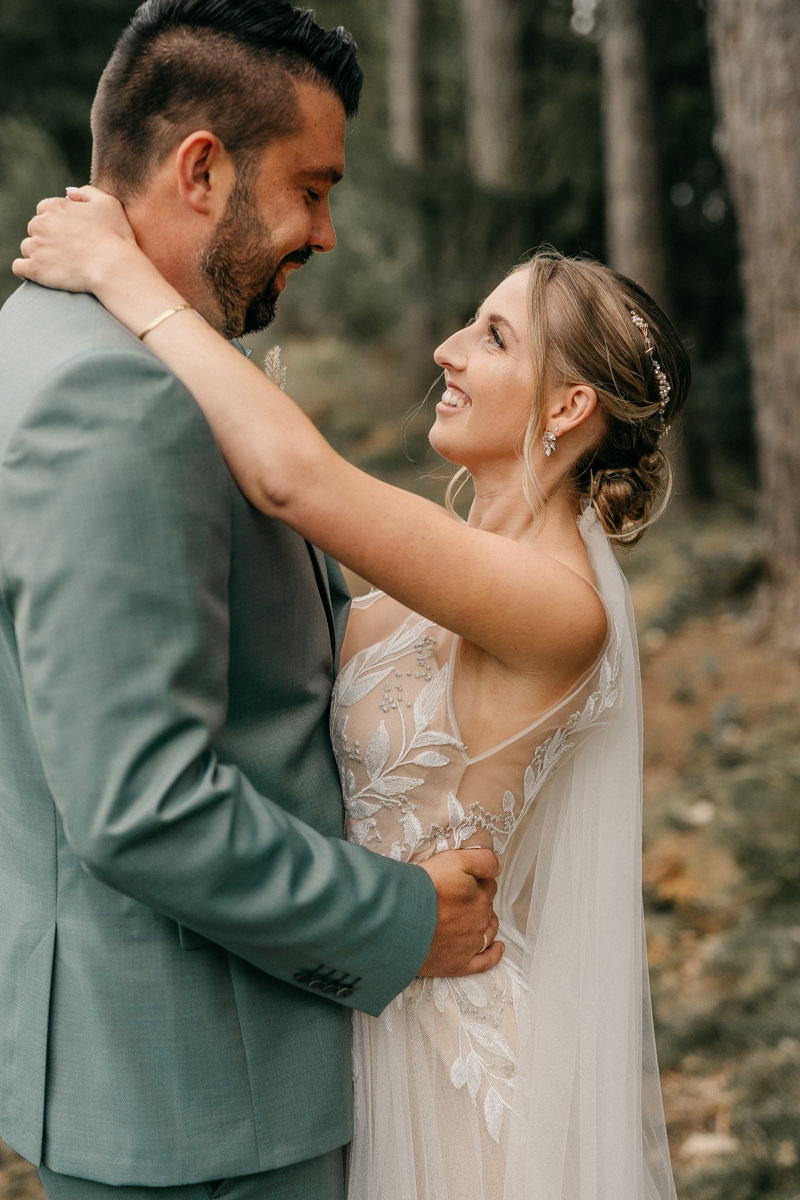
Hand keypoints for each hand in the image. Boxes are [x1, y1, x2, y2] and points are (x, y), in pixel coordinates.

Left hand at [13, 186, 137, 294]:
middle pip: (35, 228)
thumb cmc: (115, 236)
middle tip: (67, 251)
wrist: (114, 267)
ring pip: (27, 248)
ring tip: (59, 265)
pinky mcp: (35, 268)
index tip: (69, 234)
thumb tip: (68, 192)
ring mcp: (36, 246)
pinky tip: (40, 273)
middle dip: (46, 237)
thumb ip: (87, 192)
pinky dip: (26, 270)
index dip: (56, 222)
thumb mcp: (108, 204)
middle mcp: (41, 223)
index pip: (44, 210)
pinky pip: (19, 267)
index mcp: (55, 206)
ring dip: (38, 254)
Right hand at [417, 847, 502, 976]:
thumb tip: (500, 867)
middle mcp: (479, 921)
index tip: (463, 879)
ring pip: (488, 931)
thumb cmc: (422, 889)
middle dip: (478, 900)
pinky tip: (498, 947)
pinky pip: (485, 962)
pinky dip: (494, 954)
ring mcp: (470, 944)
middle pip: (487, 907)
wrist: (397, 921)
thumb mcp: (454, 860)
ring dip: (486, 922)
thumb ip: (483, 861)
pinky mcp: (459, 964)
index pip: (488, 885)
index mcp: (479, 897)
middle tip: (458, 896)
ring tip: (474, 917)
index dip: (477, 880)